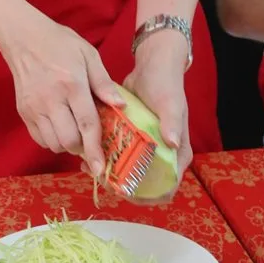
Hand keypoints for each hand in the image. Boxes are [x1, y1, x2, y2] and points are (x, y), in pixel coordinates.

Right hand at [0, 16, 124, 175]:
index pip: (87, 124)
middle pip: (68, 140)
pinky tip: (58, 128)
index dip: (95, 149)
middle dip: (82, 147)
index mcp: (72, 85)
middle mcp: (51, 99)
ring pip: (52, 143)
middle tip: (89, 139)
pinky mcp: (23, 111)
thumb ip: (104, 83)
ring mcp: (34, 107)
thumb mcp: (88, 55)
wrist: (24, 38)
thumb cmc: (60, 44)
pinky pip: (39, 138)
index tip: (101, 167)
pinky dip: (51, 141)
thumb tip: (121, 106)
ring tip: (74, 132)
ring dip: (66, 145)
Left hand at [78, 30, 191, 203]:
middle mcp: (161, 155)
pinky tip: (86, 150)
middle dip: (118, 185)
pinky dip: (103, 154)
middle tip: (98, 176)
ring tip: (87, 164)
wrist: (154, 65)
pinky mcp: (130, 136)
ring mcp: (144, 146)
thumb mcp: (171, 103)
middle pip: (140, 183)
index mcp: (177, 154)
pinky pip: (116, 152)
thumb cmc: (167, 85)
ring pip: (125, 169)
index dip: (144, 197)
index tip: (122, 192)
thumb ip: (172, 123)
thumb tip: (173, 143)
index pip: (165, 188)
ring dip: (107, 171)